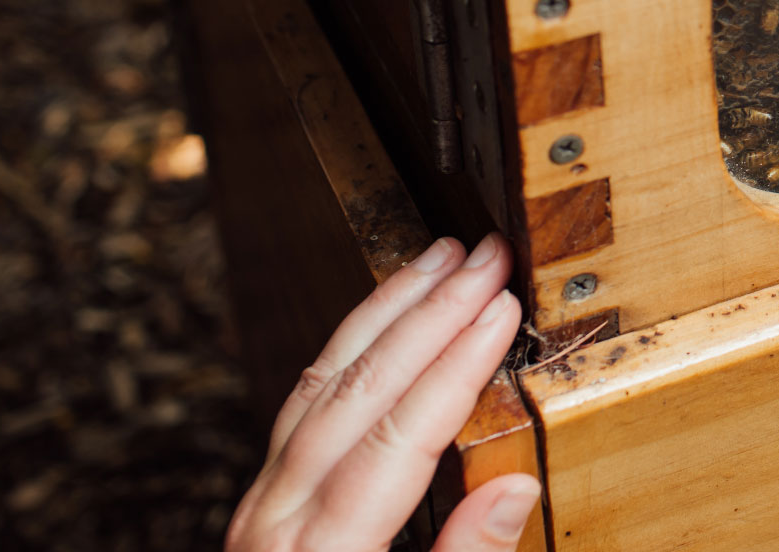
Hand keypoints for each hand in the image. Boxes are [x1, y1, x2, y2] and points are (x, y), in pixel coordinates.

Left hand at [225, 233, 539, 551]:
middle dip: (431, 312)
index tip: (503, 311)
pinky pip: (304, 401)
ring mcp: (263, 505)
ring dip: (389, 311)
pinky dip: (352, 346)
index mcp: (320, 551)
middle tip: (487, 257)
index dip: (458, 367)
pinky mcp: (264, 501)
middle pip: (360, 389)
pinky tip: (387, 318)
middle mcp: (278, 517)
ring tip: (440, 259)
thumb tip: (515, 488)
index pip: (401, 435)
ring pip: (323, 380)